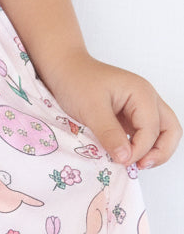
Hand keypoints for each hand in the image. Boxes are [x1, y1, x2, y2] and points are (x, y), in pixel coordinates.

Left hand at [43, 52, 181, 169]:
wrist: (64, 67)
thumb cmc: (76, 81)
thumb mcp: (91, 109)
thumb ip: (109, 133)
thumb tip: (126, 157)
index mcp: (141, 93)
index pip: (152, 129)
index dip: (140, 149)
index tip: (121, 161)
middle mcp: (146, 99)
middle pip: (170, 130)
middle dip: (160, 152)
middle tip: (139, 166)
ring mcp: (140, 106)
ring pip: (162, 132)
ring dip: (154, 150)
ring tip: (135, 164)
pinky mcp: (131, 114)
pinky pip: (145, 133)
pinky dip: (141, 146)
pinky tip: (126, 155)